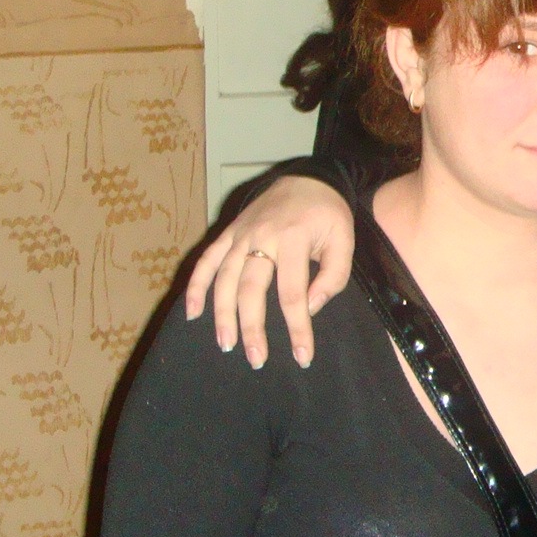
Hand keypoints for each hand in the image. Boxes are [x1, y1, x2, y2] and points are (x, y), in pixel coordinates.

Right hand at [184, 176, 353, 367]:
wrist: (308, 177)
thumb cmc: (328, 214)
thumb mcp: (344, 241)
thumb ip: (333, 276)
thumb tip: (310, 309)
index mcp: (293, 239)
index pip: (292, 293)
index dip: (297, 328)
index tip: (302, 356)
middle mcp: (261, 237)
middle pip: (250, 290)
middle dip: (252, 328)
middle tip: (257, 360)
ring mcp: (240, 234)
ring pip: (223, 279)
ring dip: (222, 314)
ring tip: (226, 344)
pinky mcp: (229, 232)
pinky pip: (207, 260)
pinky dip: (196, 286)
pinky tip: (193, 313)